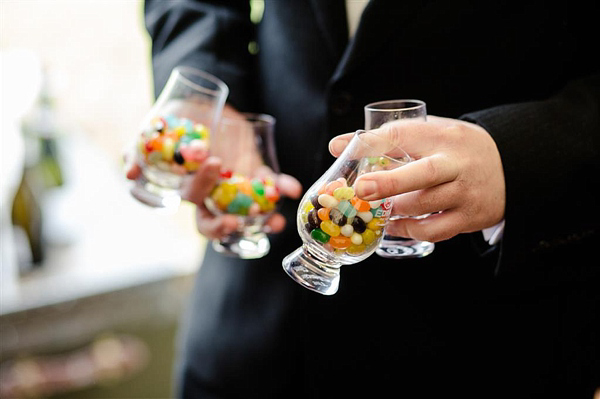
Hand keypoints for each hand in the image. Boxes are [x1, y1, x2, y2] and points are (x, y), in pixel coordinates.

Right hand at [125, 104, 301, 239]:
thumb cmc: (174, 122)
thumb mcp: (152, 135)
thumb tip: (130, 173)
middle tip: (237, 222)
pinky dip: (283, 185)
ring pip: (252, 210)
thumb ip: (137, 152)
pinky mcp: (256, 170)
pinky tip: (292, 188)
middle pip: (225, 222)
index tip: (221, 214)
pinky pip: (272, 183)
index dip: (213, 224)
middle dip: (231, 226)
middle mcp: (217, 196)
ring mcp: (238, 185)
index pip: (202, 218)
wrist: (201, 104)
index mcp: (194, 194)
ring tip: (276, 222)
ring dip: (266, 218)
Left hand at [328, 116, 505, 241]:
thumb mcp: (432, 132)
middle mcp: (457, 164)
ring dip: (394, 210)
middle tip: (361, 189)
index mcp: (443, 135)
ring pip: (424, 206)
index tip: (341, 147)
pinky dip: (408, 230)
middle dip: (389, 182)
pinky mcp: (470, 217)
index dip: (372, 142)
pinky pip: (433, 230)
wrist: (512, 167)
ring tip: (374, 208)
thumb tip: (338, 146)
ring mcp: (465, 192)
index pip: (404, 134)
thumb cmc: (458, 149)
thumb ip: (390, 138)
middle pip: (423, 174)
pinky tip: (393, 225)